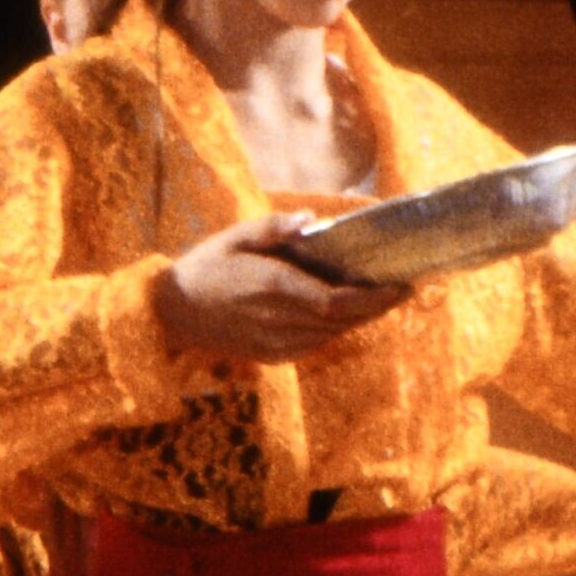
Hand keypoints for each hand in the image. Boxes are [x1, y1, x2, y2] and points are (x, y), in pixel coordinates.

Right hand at [148, 217, 409, 369]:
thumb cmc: (206, 266)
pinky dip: (336, 327)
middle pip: (344, 319)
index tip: (401, 285)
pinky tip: (344, 311)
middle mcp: (279, 320)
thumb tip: (310, 220)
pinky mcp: (274, 356)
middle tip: (404, 288)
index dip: (375, 298)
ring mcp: (277, 343)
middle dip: (378, 306)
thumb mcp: (235, 236)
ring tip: (381, 296)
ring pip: (335, 334)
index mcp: (273, 287)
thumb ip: (274, 227)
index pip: (337, 301)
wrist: (172, 312)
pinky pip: (317, 342)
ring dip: (359, 317)